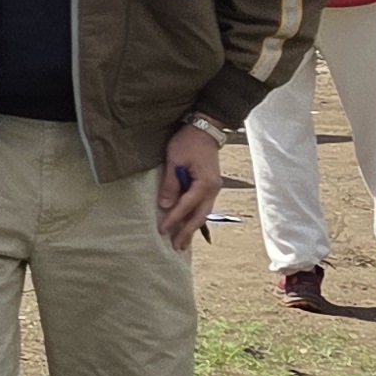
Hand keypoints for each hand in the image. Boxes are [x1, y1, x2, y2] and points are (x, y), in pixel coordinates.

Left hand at [155, 123, 224, 250]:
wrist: (205, 129)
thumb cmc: (188, 141)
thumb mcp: (175, 160)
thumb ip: (170, 183)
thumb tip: (165, 205)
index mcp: (205, 183)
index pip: (186, 206)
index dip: (174, 219)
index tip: (162, 230)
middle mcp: (213, 189)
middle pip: (199, 216)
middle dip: (187, 232)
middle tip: (176, 247)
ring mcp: (213, 188)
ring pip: (202, 213)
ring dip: (192, 228)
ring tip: (183, 242)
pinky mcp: (209, 186)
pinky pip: (202, 206)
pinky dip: (195, 217)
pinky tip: (189, 226)